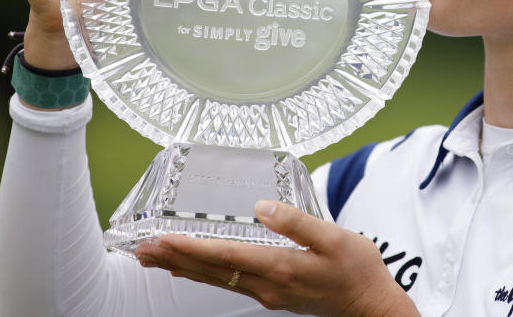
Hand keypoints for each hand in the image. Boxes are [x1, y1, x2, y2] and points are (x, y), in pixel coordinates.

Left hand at [136, 200, 419, 316]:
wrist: (371, 305)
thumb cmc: (358, 270)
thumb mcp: (334, 238)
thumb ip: (296, 222)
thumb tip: (262, 207)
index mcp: (280, 266)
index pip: (224, 256)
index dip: (190, 248)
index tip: (162, 240)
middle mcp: (267, 284)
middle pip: (211, 271)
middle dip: (174, 259)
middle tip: (141, 251)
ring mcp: (268, 292)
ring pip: (216, 279)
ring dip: (183, 267)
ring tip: (154, 259)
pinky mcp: (273, 293)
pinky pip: (228, 283)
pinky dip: (203, 274)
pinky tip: (190, 271)